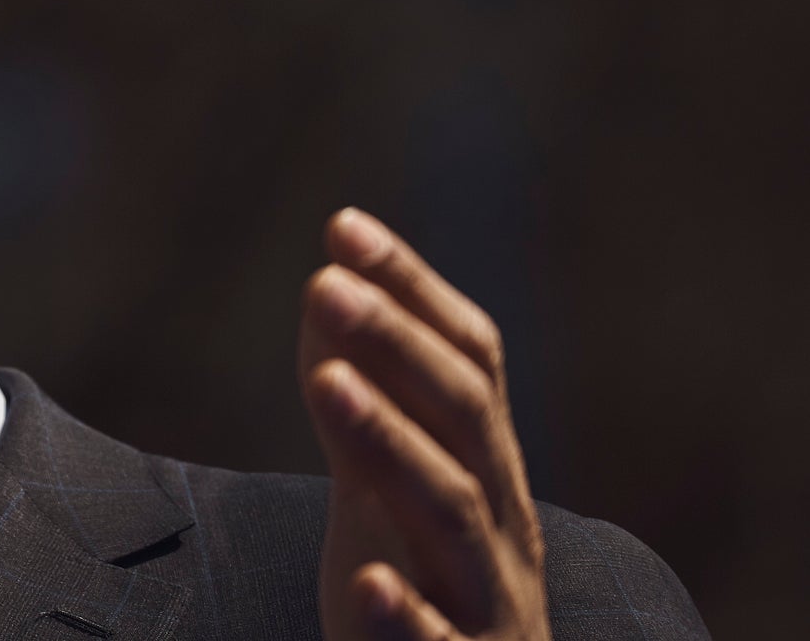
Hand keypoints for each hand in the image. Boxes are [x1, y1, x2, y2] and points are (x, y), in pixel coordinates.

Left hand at [299, 208, 549, 640]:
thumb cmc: (430, 589)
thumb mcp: (389, 491)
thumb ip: (365, 406)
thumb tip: (327, 289)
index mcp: (488, 470)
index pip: (469, 359)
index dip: (412, 290)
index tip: (344, 226)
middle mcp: (502, 525)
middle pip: (464, 418)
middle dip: (398, 346)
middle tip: (326, 282)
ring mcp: (488, 603)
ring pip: (455, 515)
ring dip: (392, 443)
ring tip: (329, 383)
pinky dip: (407, 613)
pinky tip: (368, 582)